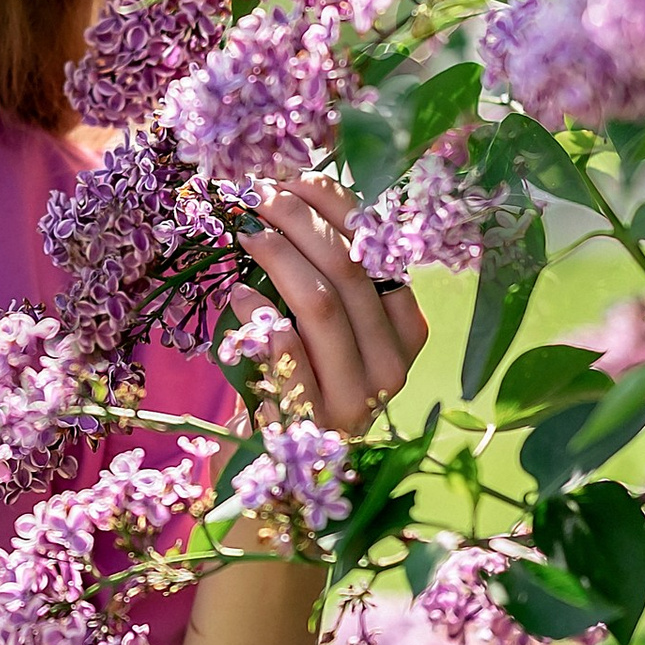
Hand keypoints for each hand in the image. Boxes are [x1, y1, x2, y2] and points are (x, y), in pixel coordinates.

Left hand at [232, 180, 428, 438]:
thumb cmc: (300, 379)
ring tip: (245, 232)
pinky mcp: (310, 421)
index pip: (379, 249)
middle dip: (299, 220)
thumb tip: (287, 191)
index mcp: (404, 330)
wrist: (283, 467)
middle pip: (349, 269)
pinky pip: (289, 352)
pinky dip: (261, 313)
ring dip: (279, 255)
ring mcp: (354, 398)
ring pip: (322, 304)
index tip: (293, 177)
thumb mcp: (325, 327)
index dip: (336, 204)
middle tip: (257, 196)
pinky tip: (239, 291)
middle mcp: (391, 364)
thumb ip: (326, 274)